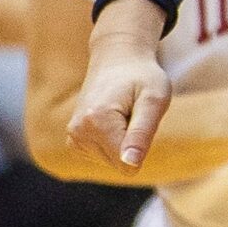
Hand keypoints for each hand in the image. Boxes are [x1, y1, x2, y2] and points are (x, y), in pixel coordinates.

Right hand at [69, 0, 172, 167]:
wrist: (118, 59)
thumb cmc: (142, 77)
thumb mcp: (155, 100)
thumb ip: (142, 134)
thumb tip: (130, 167)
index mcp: (96, 122)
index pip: (127, 164)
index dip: (143, 144)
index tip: (141, 117)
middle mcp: (77, 133)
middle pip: (119, 164)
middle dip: (133, 142)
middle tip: (133, 113)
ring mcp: (73, 137)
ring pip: (112, 162)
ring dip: (124, 141)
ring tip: (124, 114)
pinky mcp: (74, 140)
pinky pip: (103, 157)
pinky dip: (114, 142)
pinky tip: (114, 120)